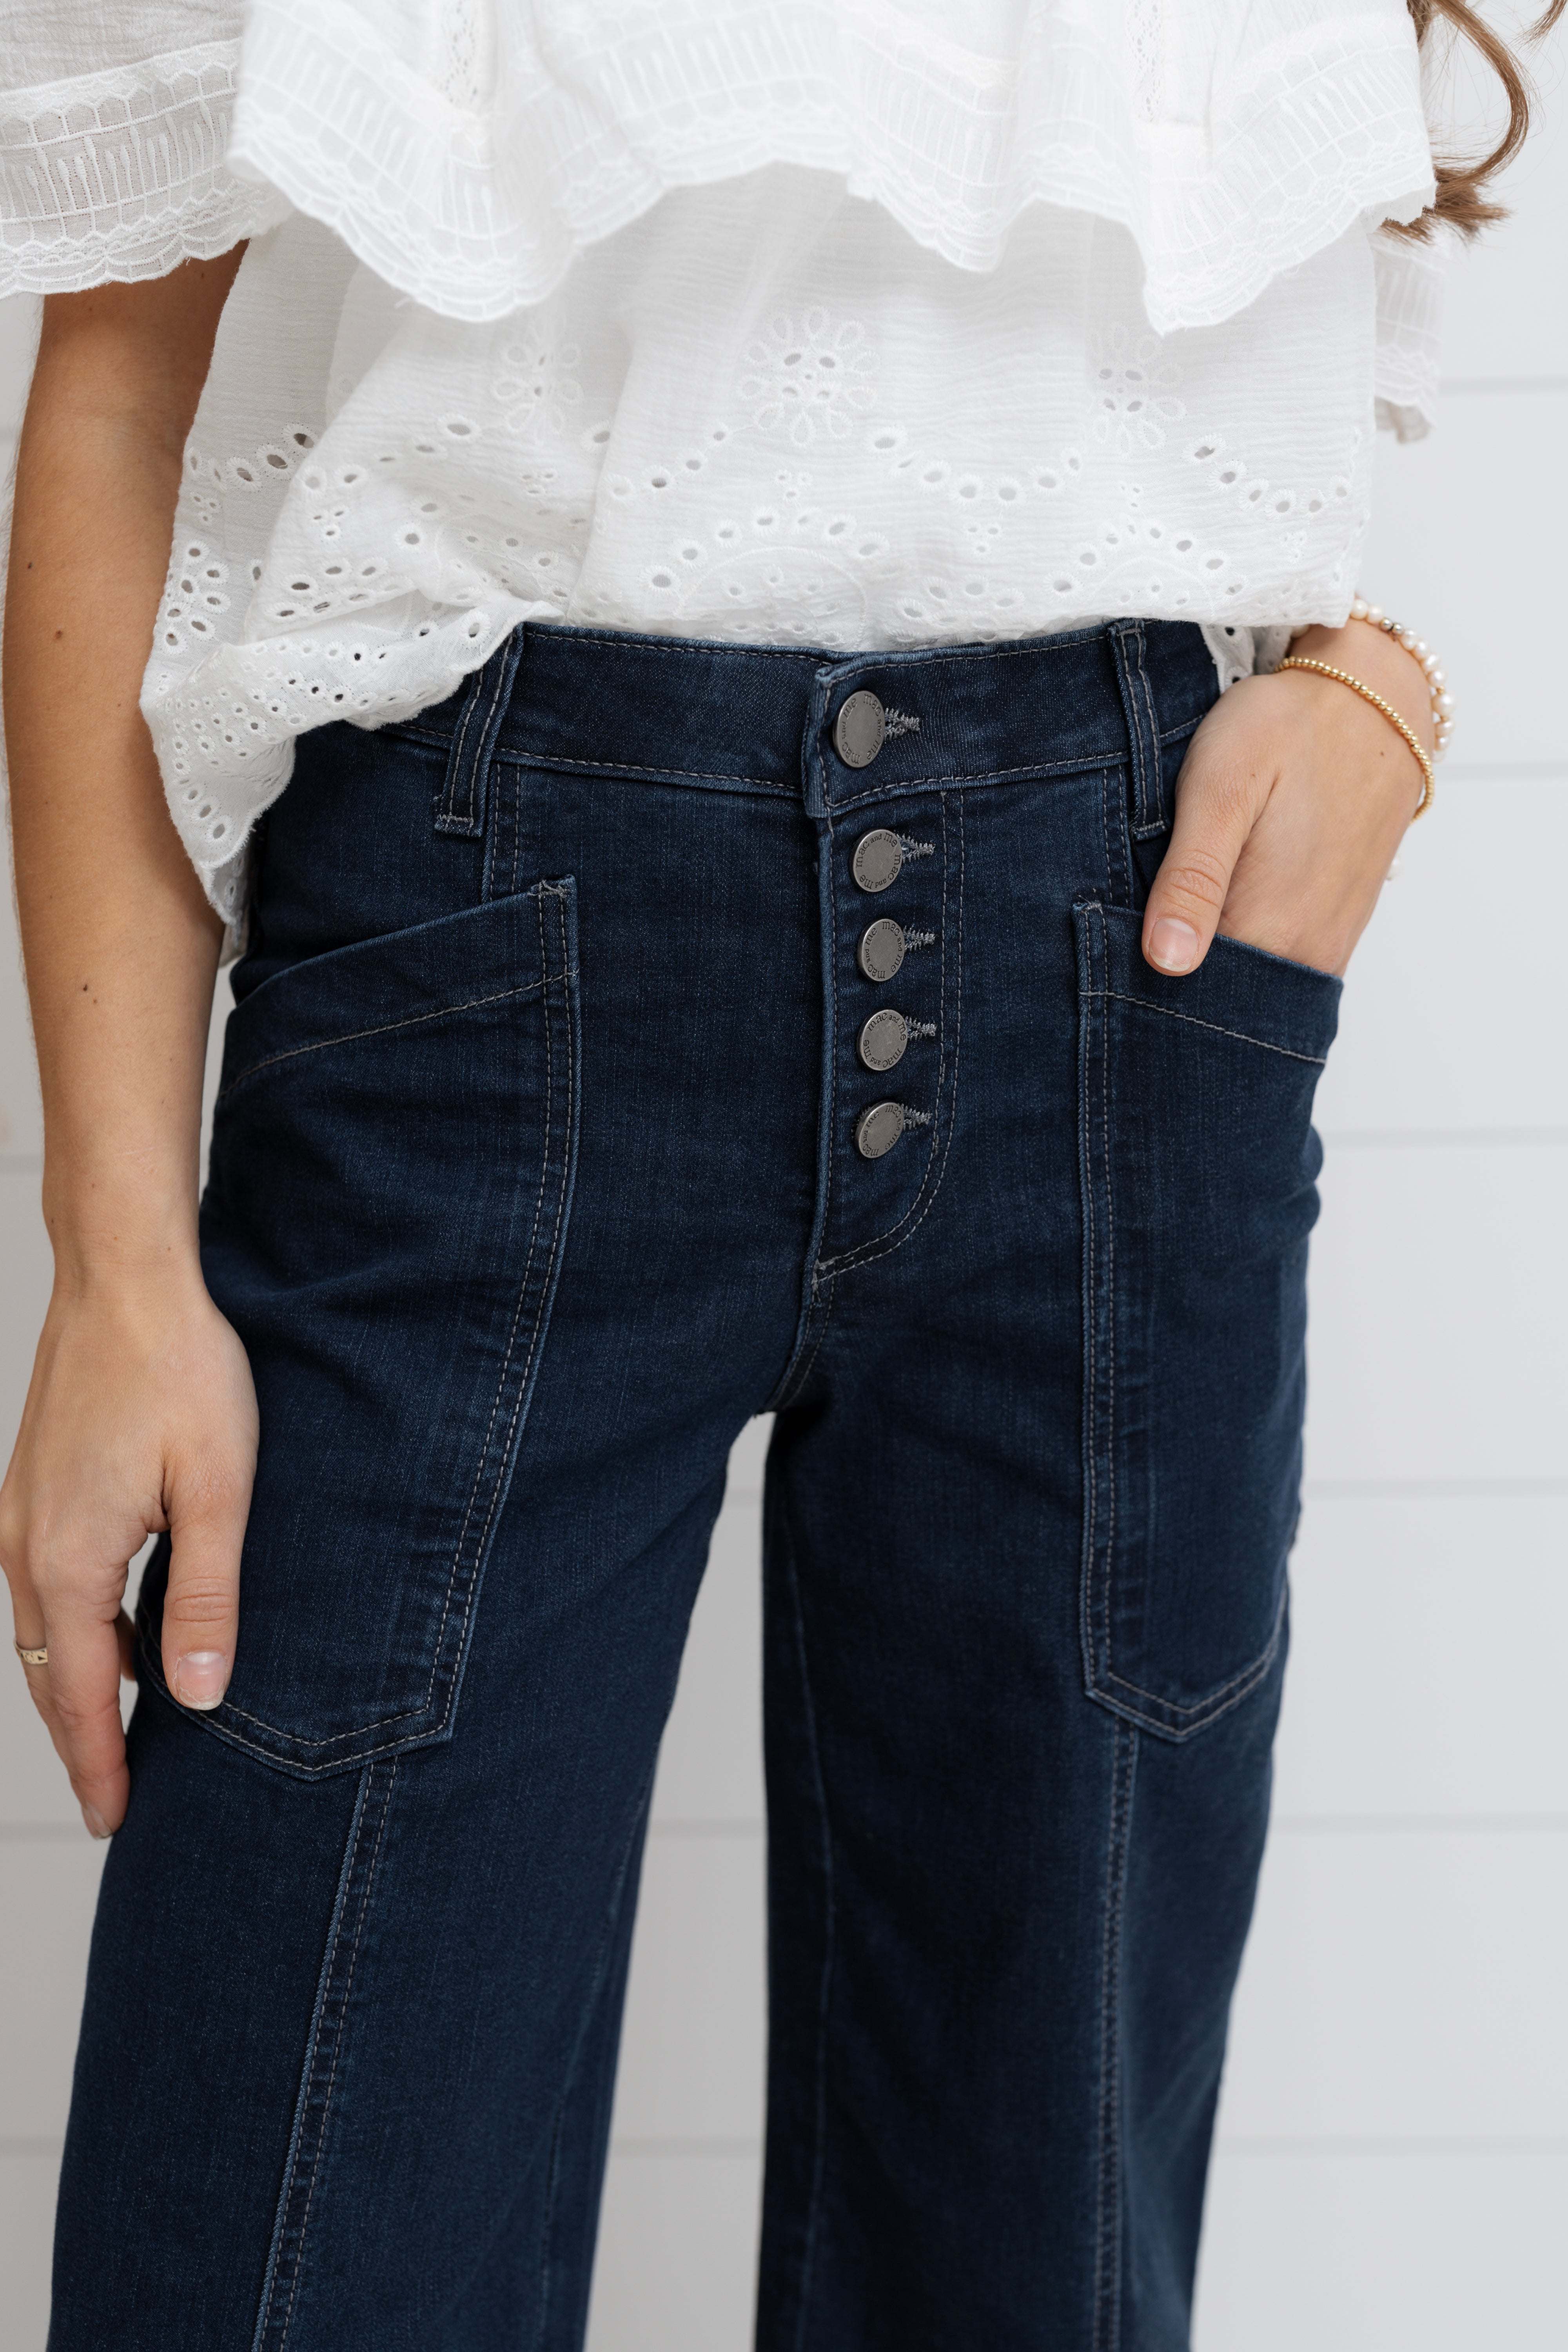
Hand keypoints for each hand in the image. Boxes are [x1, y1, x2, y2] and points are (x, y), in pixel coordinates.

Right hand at [0, 1265, 257, 1837]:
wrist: (124, 1281)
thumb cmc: (180, 1371)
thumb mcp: (217, 1491)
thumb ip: (205, 1601)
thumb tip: (199, 1701)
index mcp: (69, 1560)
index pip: (84, 1697)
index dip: (103, 1764)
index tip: (119, 1820)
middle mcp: (24, 1547)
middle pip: (51, 1677)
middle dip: (81, 1743)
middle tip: (115, 1802)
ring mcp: (18, 1516)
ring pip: (42, 1635)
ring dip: (75, 1690)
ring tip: (115, 1739)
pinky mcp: (32, 1488)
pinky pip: (43, 1589)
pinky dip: (72, 1634)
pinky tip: (112, 1642)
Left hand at [1142, 620, 1435, 977]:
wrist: (1373, 697)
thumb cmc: (1285, 730)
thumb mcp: (1220, 790)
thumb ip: (1193, 879)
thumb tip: (1167, 962)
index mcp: (1269, 927)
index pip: (1188, 1001)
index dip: (1138, 991)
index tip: (1103, 964)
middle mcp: (1306, 951)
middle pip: (1219, 1002)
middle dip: (1168, 990)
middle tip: (1123, 945)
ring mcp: (1328, 942)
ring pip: (1249, 986)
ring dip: (1204, 969)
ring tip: (1163, 928)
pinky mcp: (1338, 924)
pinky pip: (1278, 963)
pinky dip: (1239, 952)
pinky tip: (1209, 920)